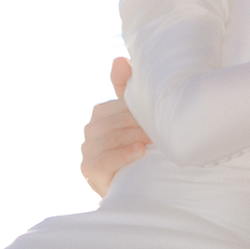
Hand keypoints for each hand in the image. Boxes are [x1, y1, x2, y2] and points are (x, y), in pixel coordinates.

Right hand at [80, 57, 150, 197]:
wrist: (141, 189)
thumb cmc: (141, 148)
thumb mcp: (138, 120)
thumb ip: (127, 90)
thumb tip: (119, 59)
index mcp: (101, 114)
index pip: (116, 106)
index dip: (137, 109)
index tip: (159, 112)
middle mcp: (90, 131)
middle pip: (112, 121)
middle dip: (136, 123)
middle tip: (161, 127)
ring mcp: (87, 151)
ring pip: (107, 138)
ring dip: (132, 137)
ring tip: (154, 139)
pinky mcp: (88, 171)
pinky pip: (102, 160)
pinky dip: (121, 155)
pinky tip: (139, 151)